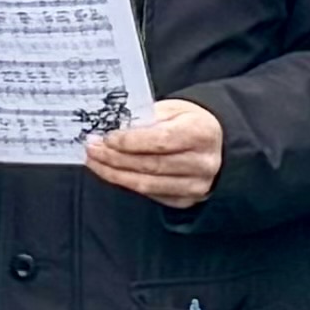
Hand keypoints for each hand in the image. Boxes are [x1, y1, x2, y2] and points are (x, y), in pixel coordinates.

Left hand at [85, 100, 225, 208]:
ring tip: (95, 162)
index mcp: (201, 133)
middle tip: (92, 149)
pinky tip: (112, 172)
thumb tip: (114, 129)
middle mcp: (202, 163)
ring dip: (115, 174)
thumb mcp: (175, 109)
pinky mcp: (186, 200)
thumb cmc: (192, 123)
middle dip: (114, 158)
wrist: (217, 145)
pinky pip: (151, 194)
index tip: (106, 138)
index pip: (160, 141)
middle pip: (150, 164)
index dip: (130, 141)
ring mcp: (195, 185)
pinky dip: (127, 183)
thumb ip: (147, 118)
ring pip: (146, 184)